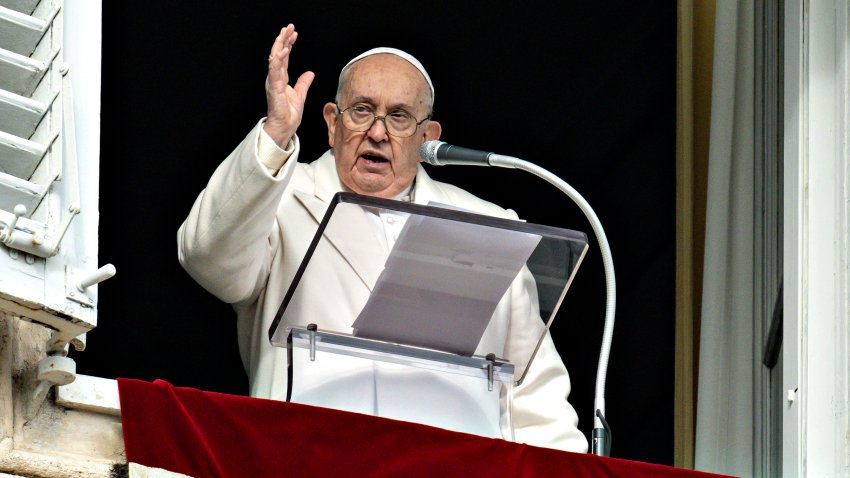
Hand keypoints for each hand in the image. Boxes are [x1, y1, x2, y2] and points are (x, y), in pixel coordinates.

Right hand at [264, 24, 314, 146]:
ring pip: (274, 59)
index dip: (288, 44)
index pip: (284, 57)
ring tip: (285, 33)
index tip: (294, 33)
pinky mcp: (274, 88)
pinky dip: (278, 60)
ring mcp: (273, 82)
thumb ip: (303, 83)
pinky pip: (275, 71)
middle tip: (289, 26)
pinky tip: (283, 50)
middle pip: (278, 54)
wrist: (284, 128)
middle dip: (283, 39)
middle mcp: (275, 78)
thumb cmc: (288, 115)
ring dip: (280, 45)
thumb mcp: (300, 95)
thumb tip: (310, 73)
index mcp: (281, 79)